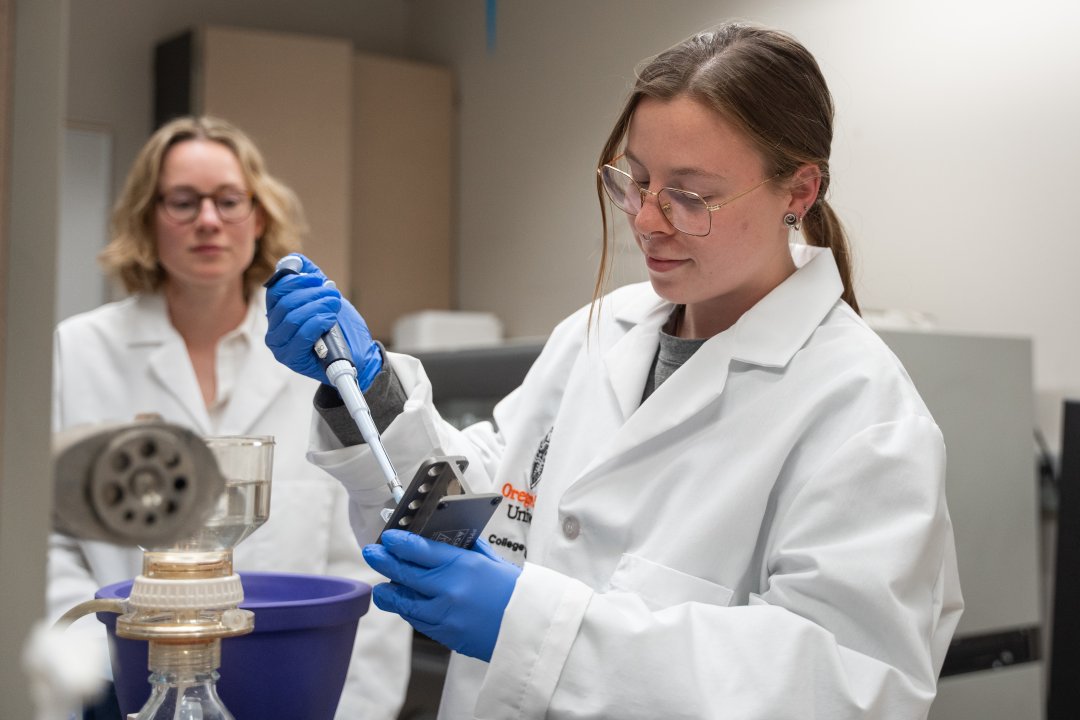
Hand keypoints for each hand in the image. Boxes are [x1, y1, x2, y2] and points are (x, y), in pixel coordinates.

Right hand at [264, 254, 381, 389]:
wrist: (359, 355)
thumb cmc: (341, 328)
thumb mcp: (326, 298)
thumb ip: (311, 279)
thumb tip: (296, 259)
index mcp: (278, 314)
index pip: (276, 290)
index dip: (296, 280)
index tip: (318, 279)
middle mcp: (274, 331)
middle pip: (285, 302)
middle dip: (313, 294)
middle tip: (333, 295)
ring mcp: (281, 346)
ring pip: (292, 317)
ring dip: (318, 306)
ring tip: (334, 306)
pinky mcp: (292, 359)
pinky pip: (301, 334)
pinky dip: (318, 322)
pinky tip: (330, 320)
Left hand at [362, 531, 521, 661]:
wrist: (529, 627)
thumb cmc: (513, 591)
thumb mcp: (490, 561)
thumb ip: (464, 549)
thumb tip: (440, 537)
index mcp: (463, 565)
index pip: (421, 550)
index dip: (399, 543)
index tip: (387, 537)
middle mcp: (450, 589)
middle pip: (406, 574)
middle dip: (384, 562)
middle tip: (371, 553)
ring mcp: (445, 615)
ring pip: (406, 603)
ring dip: (390, 593)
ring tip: (381, 587)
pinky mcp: (446, 635)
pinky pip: (419, 621)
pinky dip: (409, 611)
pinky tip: (405, 605)